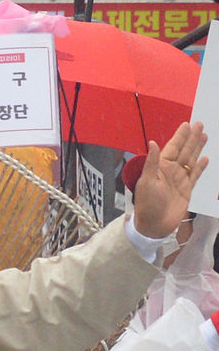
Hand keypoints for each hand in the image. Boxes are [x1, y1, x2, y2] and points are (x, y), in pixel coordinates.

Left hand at [134, 121, 208, 238]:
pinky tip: (205, 158)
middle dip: (191, 138)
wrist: (154, 226)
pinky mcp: (187, 190)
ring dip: (197, 148)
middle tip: (199, 124)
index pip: (172, 148)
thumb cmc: (147, 205)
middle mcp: (170, 172)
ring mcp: (179, 180)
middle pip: (184, 151)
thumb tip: (152, 143)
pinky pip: (195, 175)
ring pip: (191, 160)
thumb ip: (151, 162)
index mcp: (159, 168)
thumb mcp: (147, 182)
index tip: (186, 125)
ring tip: (204, 135)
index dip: (180, 136)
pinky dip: (200, 167)